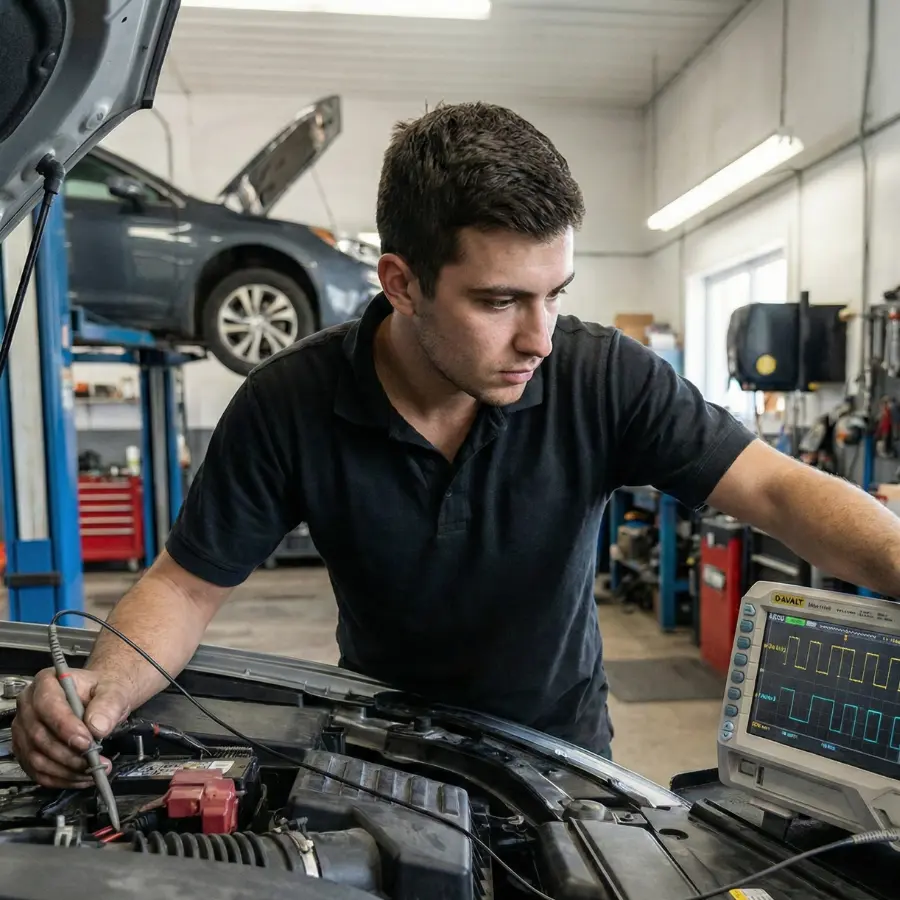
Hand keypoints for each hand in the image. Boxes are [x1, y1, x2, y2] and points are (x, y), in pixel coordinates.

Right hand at [11, 667, 132, 787]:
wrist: (99, 699)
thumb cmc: (102, 692)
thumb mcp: (113, 690)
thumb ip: (108, 705)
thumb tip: (97, 727)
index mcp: (47, 682)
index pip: (48, 705)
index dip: (65, 727)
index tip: (86, 741)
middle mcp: (29, 705)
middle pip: (39, 736)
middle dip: (68, 754)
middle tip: (93, 761)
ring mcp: (24, 729)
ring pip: (36, 758)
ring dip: (65, 770)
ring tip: (92, 771)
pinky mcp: (26, 750)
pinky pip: (37, 771)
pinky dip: (60, 778)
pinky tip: (81, 777)